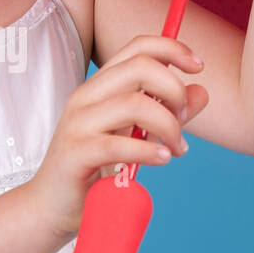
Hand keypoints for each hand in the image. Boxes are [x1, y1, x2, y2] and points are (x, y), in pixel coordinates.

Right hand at [27, 36, 208, 240]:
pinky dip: (149, 151)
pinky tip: (161, 158)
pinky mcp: (76, 152)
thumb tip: (201, 92)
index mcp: (100, 86)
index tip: (198, 66)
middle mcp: (87, 96)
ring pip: (136, 104)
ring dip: (168, 126)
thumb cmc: (94, 170)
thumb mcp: (135, 136)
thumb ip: (167, 113)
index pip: (138, 47)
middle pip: (140, 67)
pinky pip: (119, 144)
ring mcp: (78, 122)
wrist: (52, 206)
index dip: (173, 49)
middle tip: (183, 120)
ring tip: (176, 149)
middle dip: (175, 90)